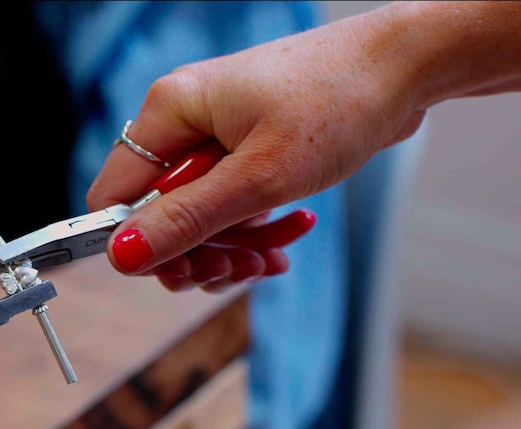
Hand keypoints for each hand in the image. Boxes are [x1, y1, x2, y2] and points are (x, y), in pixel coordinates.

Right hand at [86, 5, 425, 283]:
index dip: (137, 240)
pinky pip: (231, 206)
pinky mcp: (246, 149)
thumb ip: (186, 219)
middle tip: (237, 268)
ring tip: (271, 258)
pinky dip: (255, 230)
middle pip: (157, 214)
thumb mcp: (259, 176)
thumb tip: (122, 255)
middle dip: (196, 251)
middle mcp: (184, 123)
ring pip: (198, 216)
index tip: (181, 267)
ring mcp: (216, 137)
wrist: (405, 68)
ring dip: (232, 248)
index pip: (115, 194)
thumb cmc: (338, 100)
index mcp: (169, 113)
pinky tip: (289, 234)